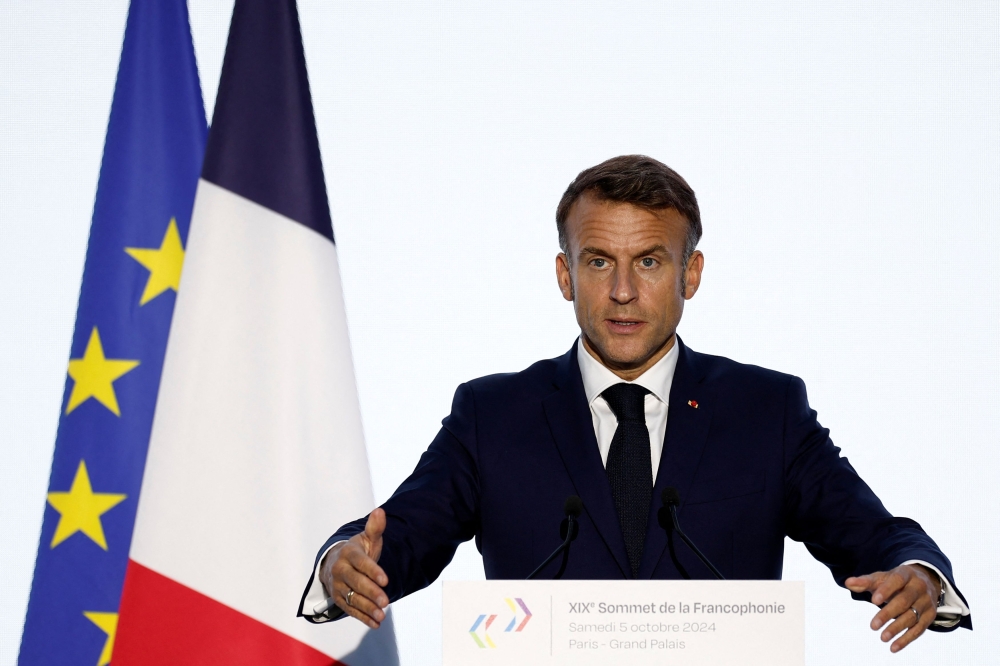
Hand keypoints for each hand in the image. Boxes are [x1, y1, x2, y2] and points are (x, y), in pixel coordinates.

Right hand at [319, 508, 389, 628]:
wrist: (335, 563)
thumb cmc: (358, 551)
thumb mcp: (367, 539)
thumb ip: (375, 528)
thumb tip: (380, 511)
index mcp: (348, 554)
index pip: (361, 563)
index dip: (373, 571)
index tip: (386, 580)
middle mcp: (340, 570)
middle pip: (356, 583)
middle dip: (371, 593)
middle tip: (386, 602)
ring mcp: (337, 586)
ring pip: (352, 598)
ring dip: (368, 608)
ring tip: (382, 615)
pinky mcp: (338, 599)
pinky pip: (350, 610)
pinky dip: (362, 617)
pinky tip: (376, 623)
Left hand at [845, 564, 941, 652]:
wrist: (923, 581)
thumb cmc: (896, 581)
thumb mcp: (882, 578)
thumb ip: (865, 581)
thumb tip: (848, 583)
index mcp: (906, 574)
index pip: (897, 581)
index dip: (886, 590)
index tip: (873, 601)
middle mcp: (919, 587)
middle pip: (904, 601)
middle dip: (888, 614)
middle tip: (873, 626)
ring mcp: (926, 602)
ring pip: (912, 617)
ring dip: (897, 629)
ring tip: (882, 638)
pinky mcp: (930, 616)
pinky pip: (919, 629)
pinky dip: (906, 639)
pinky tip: (893, 647)